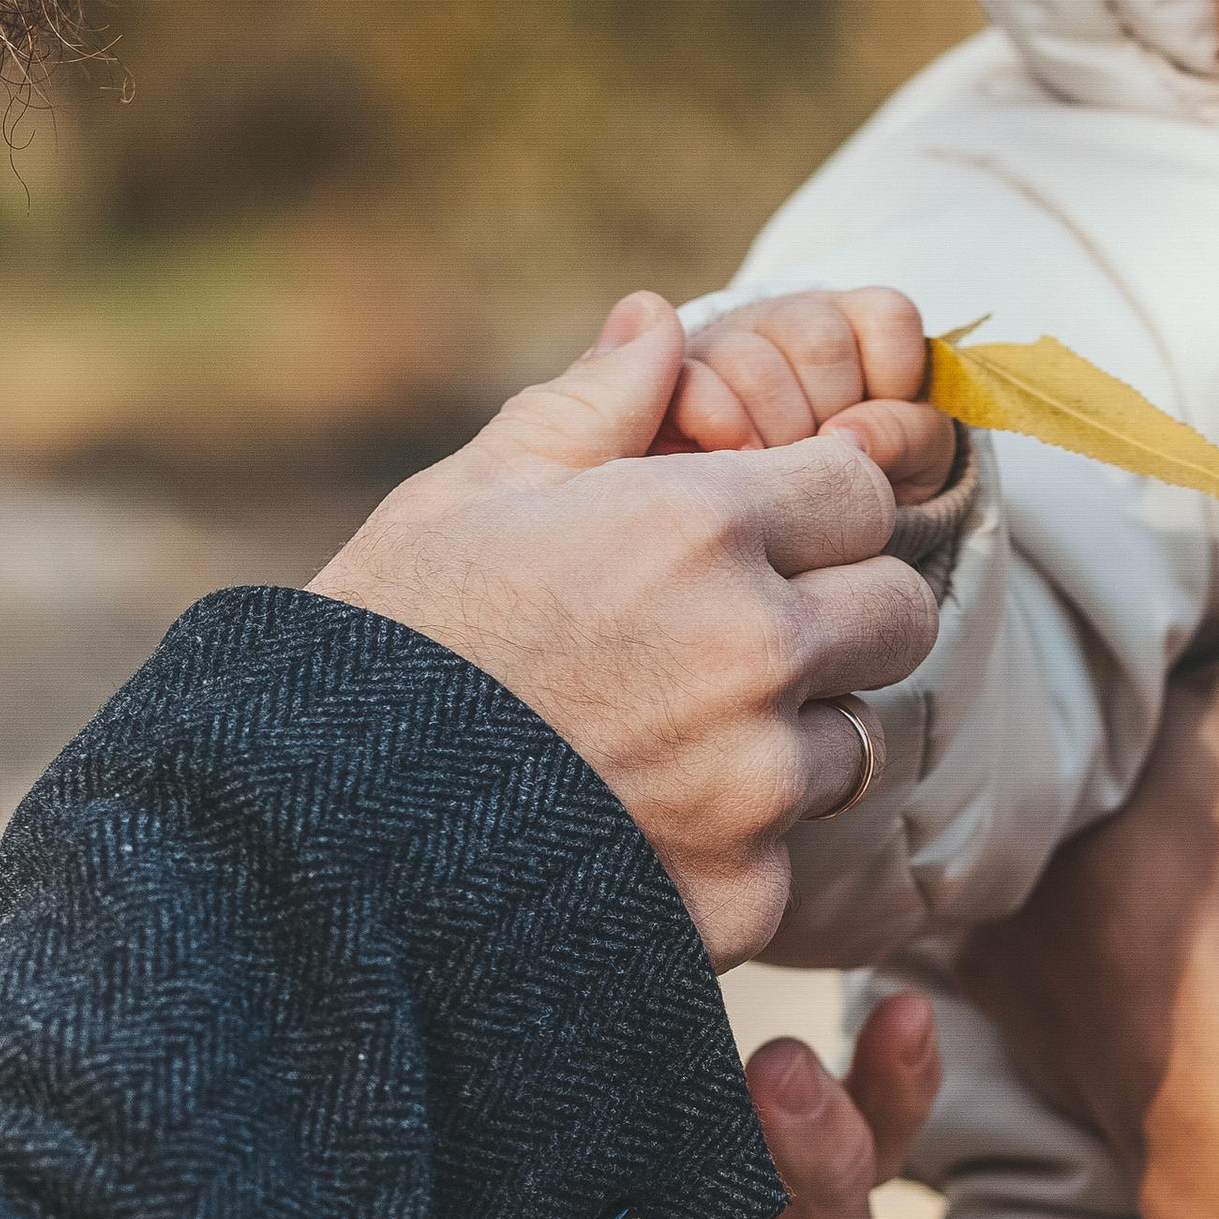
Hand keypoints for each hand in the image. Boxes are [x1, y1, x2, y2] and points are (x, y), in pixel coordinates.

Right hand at [311, 292, 935, 963]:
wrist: (319, 841)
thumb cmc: (385, 650)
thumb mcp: (468, 499)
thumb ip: (590, 409)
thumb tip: (657, 324)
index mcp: (697, 528)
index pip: (861, 487)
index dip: (816, 507)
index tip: (766, 537)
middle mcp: (751, 648)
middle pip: (899, 612)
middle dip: (841, 616)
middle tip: (746, 643)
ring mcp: (755, 782)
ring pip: (857, 742)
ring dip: (795, 739)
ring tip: (675, 745)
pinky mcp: (743, 894)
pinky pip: (790, 857)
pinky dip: (737, 849)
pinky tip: (640, 832)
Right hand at [677, 287, 957, 504]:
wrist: (790, 539)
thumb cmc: (859, 482)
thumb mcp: (910, 462)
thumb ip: (905, 436)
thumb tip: (845, 437)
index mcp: (857, 325)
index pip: (889, 316)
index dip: (894, 380)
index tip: (881, 430)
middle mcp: (789, 321)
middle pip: (820, 339)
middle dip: (831, 415)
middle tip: (827, 458)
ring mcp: (727, 346)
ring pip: (754, 364)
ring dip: (778, 433)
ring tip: (783, 470)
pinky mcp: (673, 383)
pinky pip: (692, 385)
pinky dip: (723, 430)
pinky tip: (736, 461)